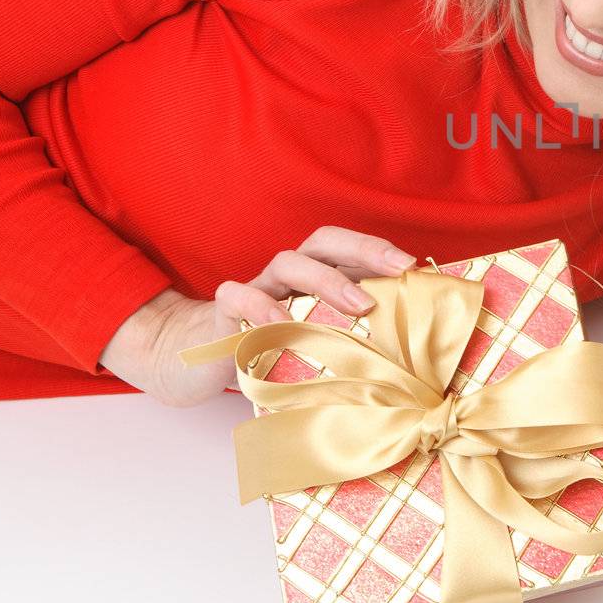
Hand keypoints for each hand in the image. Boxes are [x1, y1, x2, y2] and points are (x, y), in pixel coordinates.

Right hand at [122, 226, 416, 407]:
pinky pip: (238, 296)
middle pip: (323, 243)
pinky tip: (282, 326)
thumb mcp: (310, 342)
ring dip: (327, 280)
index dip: (378, 249)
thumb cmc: (263, 351)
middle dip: (364, 250)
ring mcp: (255, 290)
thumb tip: (404, 356)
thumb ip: (347, 339)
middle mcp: (286, 277)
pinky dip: (261, 306)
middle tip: (398, 271)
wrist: (187, 359)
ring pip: (287, 263)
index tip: (415, 265)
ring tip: (360, 306)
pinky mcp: (223, 313)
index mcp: (311, 279)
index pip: (347, 249)